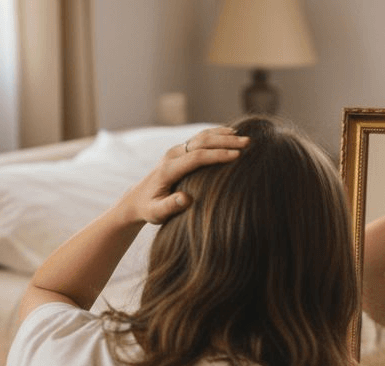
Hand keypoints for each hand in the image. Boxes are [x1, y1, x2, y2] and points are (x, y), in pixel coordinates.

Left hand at [118, 126, 248, 224]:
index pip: (197, 157)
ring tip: (244, 137)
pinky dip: (216, 134)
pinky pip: (200, 138)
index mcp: (169, 169)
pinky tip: (231, 134)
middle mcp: (172, 155)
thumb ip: (170, 206)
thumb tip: (186, 199)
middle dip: (226, 141)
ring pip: (202, 137)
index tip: (237, 156)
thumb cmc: (149, 209)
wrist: (137, 199)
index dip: (217, 155)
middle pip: (202, 142)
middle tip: (248, 143)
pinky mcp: (180, 151)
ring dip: (223, 135)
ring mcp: (176, 151)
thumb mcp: (157, 213)